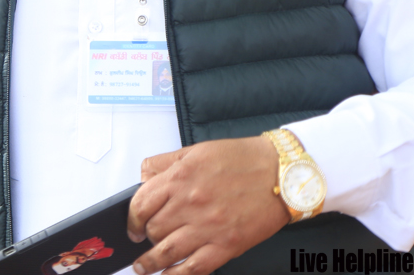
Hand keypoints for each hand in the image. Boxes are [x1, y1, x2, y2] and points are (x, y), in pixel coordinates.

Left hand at [127, 136, 288, 274]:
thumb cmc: (243, 160)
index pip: (141, 204)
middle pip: (153, 230)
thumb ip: (165, 163)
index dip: (132, 218)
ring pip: (166, 252)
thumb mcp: (197, 150)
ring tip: (143, 267)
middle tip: (147, 240)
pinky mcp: (225, 246)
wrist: (282, 174)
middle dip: (147, 237)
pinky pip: (193, 269)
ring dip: (150, 263)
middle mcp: (190, 203)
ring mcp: (207, 227)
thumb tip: (143, 177)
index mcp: (180, 177)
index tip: (133, 225)